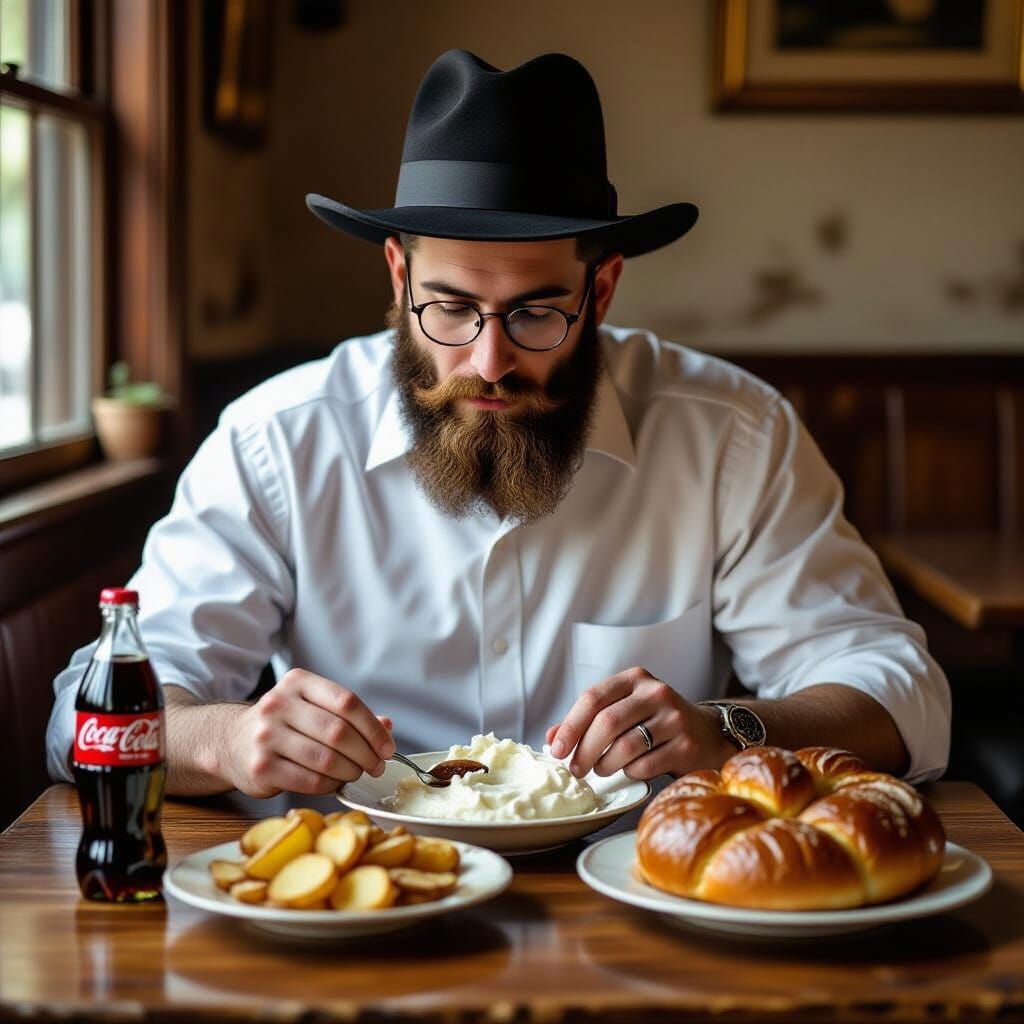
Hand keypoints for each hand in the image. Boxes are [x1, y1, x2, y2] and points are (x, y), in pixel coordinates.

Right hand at [223, 668, 395, 797]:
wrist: (231, 741)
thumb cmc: (284, 723)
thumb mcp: (313, 706)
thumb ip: (349, 715)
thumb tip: (387, 726)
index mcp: (298, 682)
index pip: (346, 702)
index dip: (373, 728)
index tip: (387, 747)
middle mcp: (279, 705)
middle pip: (338, 732)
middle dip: (366, 754)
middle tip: (376, 766)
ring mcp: (266, 736)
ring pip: (326, 759)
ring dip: (350, 771)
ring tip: (356, 774)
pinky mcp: (261, 767)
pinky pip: (309, 781)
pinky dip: (330, 785)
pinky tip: (334, 782)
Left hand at [545, 667, 731, 779]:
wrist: (708, 734)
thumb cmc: (656, 723)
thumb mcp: (624, 710)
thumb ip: (589, 721)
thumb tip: (551, 737)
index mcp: (635, 679)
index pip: (593, 698)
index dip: (570, 725)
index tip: (556, 749)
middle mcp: (655, 693)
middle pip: (607, 723)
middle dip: (584, 750)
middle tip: (576, 768)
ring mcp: (674, 718)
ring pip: (625, 747)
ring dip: (605, 765)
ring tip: (602, 770)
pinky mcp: (687, 745)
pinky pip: (645, 765)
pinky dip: (630, 773)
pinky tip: (630, 771)